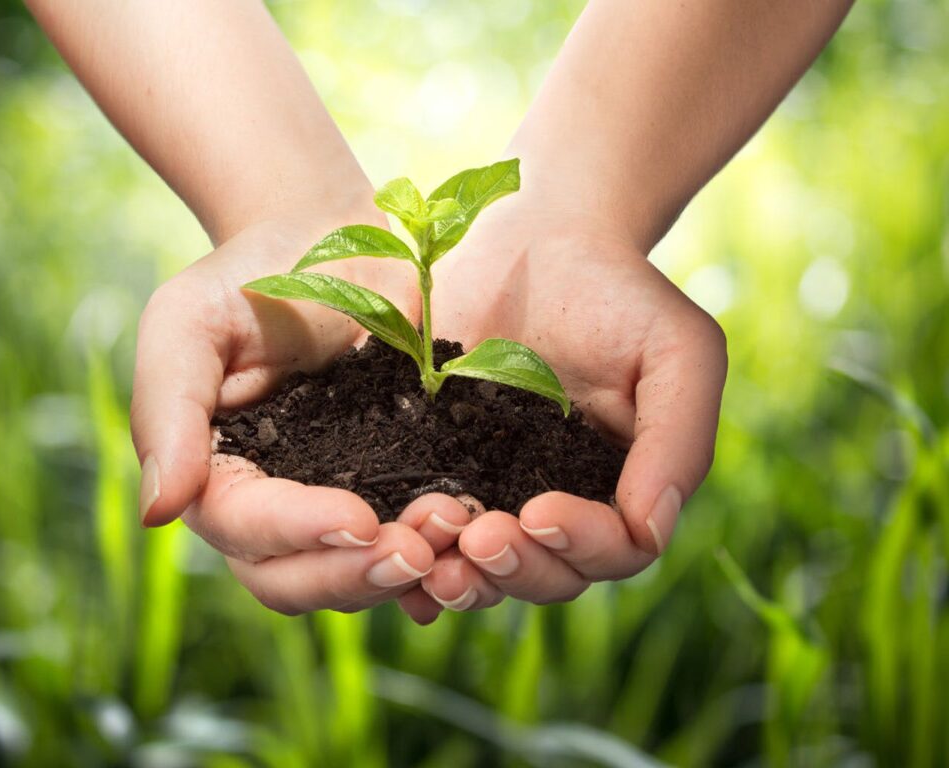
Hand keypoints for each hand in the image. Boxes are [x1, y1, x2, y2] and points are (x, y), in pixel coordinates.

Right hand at [131, 214, 462, 615]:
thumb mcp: (188, 324)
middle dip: (355, 574)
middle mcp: (272, 506)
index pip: (245, 528)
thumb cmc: (250, 275)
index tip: (360, 518)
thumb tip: (160, 513)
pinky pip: (409, 539)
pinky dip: (439, 554)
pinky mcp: (394, 483)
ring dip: (405, 569)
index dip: (299, 533)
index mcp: (216, 475)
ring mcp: (335, 499)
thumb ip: (168, 411)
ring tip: (457, 530)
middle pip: (295, 579)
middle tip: (418, 551)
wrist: (332, 241)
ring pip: (355, 572)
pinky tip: (477, 537)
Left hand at [409, 196, 726, 611]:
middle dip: (513, 569)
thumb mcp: (676, 351)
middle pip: (547, 576)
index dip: (579, 545)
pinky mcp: (437, 467)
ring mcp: (495, 489)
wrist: (538, 238)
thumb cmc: (619, 291)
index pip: (614, 550)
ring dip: (462, 579)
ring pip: (485, 569)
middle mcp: (559, 501)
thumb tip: (651, 528)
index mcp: (620, 486)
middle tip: (476, 540)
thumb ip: (678, 439)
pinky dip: (413, 562)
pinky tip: (388, 558)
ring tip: (431, 561)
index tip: (538, 509)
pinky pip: (426, 533)